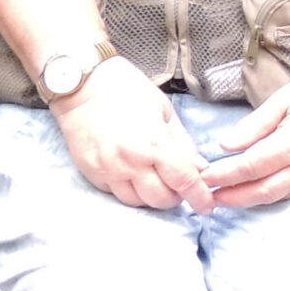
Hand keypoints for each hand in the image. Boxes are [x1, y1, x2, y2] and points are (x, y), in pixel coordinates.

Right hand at [51, 58, 216, 212]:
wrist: (82, 85)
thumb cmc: (126, 89)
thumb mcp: (164, 110)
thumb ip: (183, 143)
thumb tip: (199, 167)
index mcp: (154, 144)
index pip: (184, 181)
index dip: (199, 197)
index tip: (207, 205)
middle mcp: (130, 163)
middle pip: (161, 199)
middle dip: (176, 196)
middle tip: (179, 184)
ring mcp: (108, 171)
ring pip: (137, 202)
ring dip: (152, 196)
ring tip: (156, 179)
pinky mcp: (92, 173)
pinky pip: (116, 193)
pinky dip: (130, 190)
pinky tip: (134, 174)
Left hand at [197, 52, 289, 207]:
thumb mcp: (282, 100)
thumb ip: (253, 126)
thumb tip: (225, 145)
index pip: (249, 166)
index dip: (224, 174)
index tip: (204, 176)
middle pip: (262, 191)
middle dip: (233, 196)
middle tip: (209, 196)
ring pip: (278, 195)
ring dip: (250, 199)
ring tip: (227, 197)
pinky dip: (270, 194)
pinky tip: (257, 190)